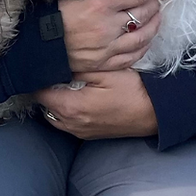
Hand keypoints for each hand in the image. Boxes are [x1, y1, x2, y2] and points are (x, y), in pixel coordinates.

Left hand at [34, 69, 157, 138]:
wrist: (155, 112)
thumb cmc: (132, 89)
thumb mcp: (105, 70)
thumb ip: (78, 66)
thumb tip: (58, 61)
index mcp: (71, 107)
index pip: (40, 92)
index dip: (40, 76)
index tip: (45, 62)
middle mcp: (71, 124)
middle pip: (45, 105)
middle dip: (48, 87)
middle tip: (56, 69)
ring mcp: (80, 132)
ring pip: (55, 115)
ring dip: (57, 99)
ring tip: (67, 81)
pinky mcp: (89, 134)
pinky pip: (67, 121)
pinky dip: (67, 108)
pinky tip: (79, 94)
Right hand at [58, 0, 175, 73]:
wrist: (32, 47)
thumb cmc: (50, 13)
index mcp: (100, 4)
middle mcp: (108, 26)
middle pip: (144, 12)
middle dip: (156, 2)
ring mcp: (108, 47)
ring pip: (143, 35)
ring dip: (155, 23)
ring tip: (157, 14)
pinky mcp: (105, 64)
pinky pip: (133, 55)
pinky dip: (144, 45)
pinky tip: (146, 38)